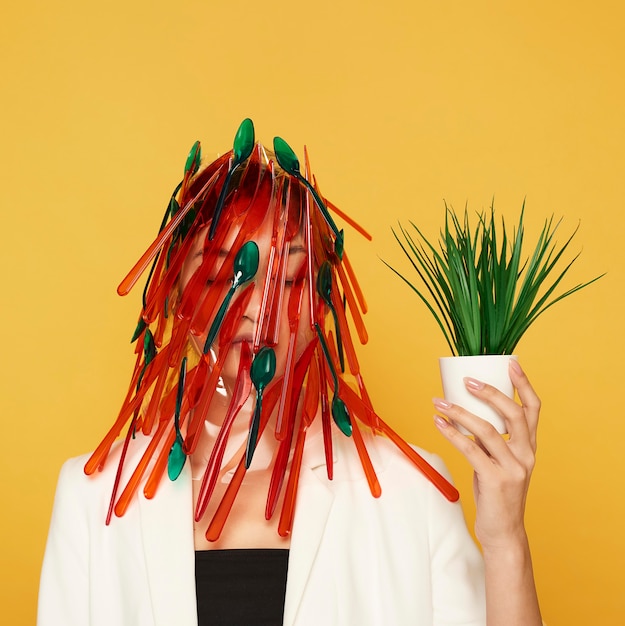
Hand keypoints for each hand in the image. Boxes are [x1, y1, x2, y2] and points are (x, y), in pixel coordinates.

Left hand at [432, 360, 539, 549]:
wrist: (503, 532)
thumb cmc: (497, 493)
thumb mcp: (499, 462)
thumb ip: (490, 440)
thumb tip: (464, 413)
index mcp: (529, 447)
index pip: (533, 409)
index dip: (523, 384)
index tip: (511, 363)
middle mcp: (526, 455)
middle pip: (513, 414)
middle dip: (490, 393)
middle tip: (467, 381)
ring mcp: (513, 468)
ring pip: (487, 430)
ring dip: (459, 412)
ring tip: (439, 402)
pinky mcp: (496, 480)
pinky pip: (470, 449)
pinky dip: (451, 433)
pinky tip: (438, 423)